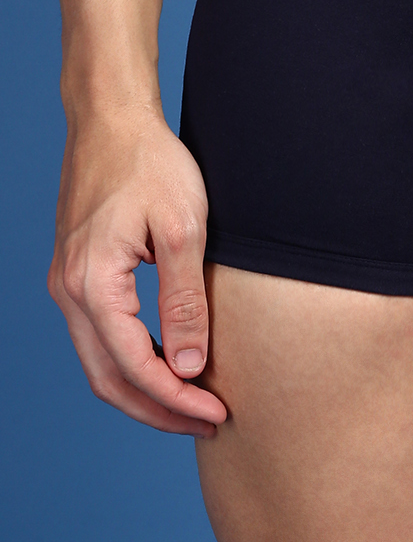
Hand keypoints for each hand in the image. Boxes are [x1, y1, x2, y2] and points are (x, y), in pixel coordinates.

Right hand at [48, 102, 227, 434]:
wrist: (113, 119)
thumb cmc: (152, 163)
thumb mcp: (184, 228)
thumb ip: (185, 300)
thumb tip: (191, 366)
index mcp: (93, 284)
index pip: (134, 367)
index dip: (176, 399)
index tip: (216, 413)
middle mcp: (69, 291)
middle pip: (109, 379)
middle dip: (157, 409)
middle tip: (207, 422)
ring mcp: (67, 283)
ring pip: (100, 362)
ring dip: (143, 389)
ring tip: (192, 402)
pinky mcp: (77, 273)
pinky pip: (99, 336)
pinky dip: (131, 360)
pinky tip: (169, 361)